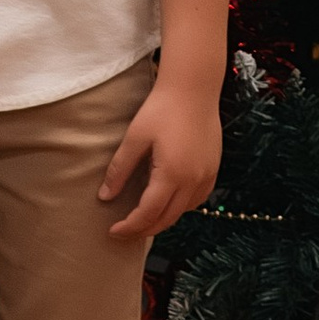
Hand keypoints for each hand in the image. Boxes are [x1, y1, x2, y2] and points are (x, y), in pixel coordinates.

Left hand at [99, 79, 222, 241]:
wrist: (194, 87)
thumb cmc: (162, 108)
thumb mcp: (135, 138)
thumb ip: (119, 170)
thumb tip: (105, 196)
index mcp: (172, 174)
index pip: (148, 213)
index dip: (130, 226)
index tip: (113, 231)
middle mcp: (193, 181)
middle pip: (167, 218)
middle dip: (145, 229)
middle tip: (125, 232)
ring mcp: (207, 176)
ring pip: (184, 211)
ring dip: (163, 219)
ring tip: (143, 219)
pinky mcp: (213, 169)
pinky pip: (197, 199)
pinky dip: (181, 207)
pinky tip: (168, 202)